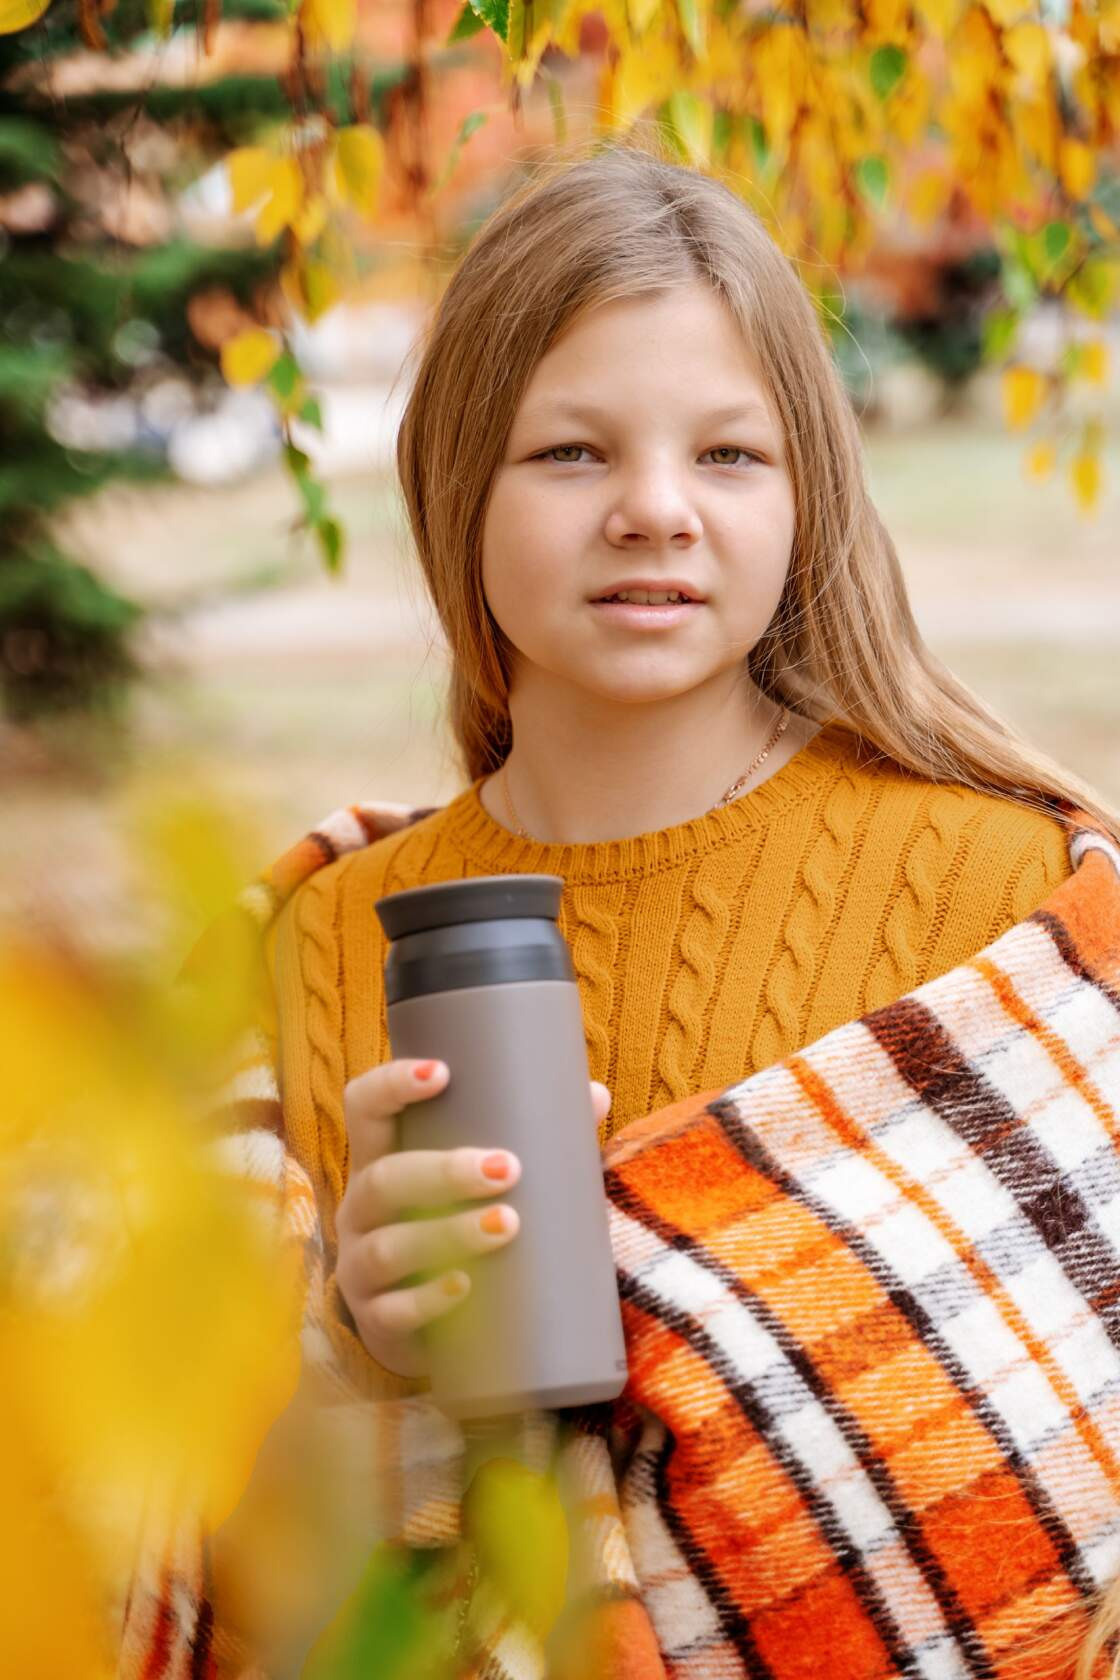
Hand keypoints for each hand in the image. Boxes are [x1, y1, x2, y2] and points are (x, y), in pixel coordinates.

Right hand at [337, 1058, 611, 1376]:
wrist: (434, 1329)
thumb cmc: (461, 1227)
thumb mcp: (484, 1183)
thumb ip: (534, 1141)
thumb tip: (596, 1094)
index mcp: (382, 1159)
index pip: (365, 1107)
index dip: (392, 1084)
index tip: (442, 1072)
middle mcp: (361, 1209)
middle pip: (385, 1179)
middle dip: (444, 1171)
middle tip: (507, 1168)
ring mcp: (360, 1267)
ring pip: (390, 1246)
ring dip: (448, 1233)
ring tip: (506, 1225)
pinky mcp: (376, 1321)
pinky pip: (395, 1310)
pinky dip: (430, 1298)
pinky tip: (465, 1286)